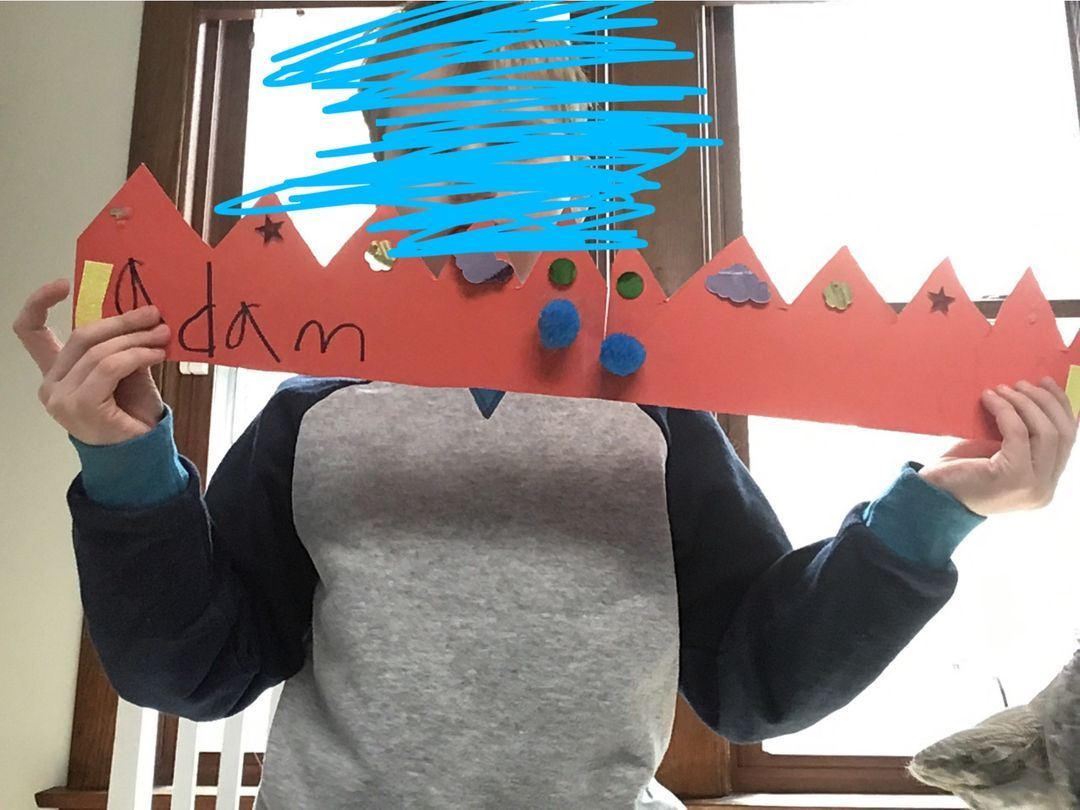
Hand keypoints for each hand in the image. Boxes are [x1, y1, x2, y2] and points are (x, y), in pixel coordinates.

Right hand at [14, 278, 169, 444]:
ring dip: (136, 338)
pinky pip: (110, 367)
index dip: (39, 303)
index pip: (31, 333)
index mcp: (56, 372)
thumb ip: (120, 347)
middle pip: (81, 336)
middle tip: (154, 314)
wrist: (142, 454)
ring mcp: (61, 397)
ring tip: (163, 334)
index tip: (64, 283)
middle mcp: (51, 385)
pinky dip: (136, 355)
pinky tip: (157, 353)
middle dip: (122, 321)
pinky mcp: (80, 405)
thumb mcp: (126, 373)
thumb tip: (138, 314)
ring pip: (99, 351)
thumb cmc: (133, 414)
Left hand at [919, 378, 1077, 515]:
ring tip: (1003, 389)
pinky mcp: (1013, 477)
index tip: (1046, 383)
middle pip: (1063, 433)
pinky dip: (1005, 410)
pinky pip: (1017, 432)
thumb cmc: (960, 472)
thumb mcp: (998, 454)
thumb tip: (1032, 397)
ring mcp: (1032, 485)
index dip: (1061, 407)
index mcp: (1045, 483)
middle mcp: (1045, 488)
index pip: (1068, 439)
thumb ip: (1021, 438)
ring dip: (1025, 403)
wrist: (930, 496)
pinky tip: (989, 398)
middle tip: (1021, 383)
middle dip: (1045, 401)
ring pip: (1046, 432)